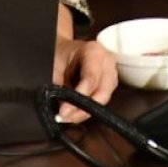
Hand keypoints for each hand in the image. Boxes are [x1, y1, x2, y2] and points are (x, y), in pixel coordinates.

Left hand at [52, 6, 116, 123]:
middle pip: (102, 92)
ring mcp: (112, 72)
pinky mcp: (110, 82)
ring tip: (69, 116)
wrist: (64, 49)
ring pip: (104, 98)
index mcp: (94, 51)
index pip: (91, 79)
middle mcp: (107, 61)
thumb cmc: (60, 54)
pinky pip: (103, 99)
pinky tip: (77, 111)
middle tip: (66, 117)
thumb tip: (62, 109)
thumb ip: (59, 87)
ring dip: (86, 110)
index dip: (78, 98)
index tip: (64, 110)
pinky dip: (90, 108)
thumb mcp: (55, 67)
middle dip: (83, 109)